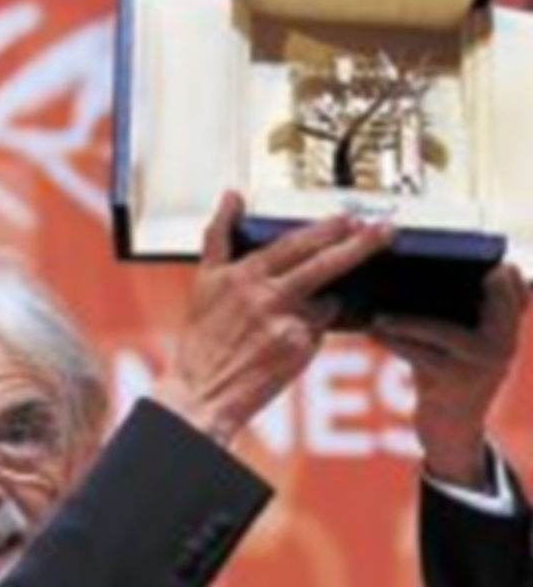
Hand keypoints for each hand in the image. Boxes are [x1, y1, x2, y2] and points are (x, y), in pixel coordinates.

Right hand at [155, 191, 392, 444]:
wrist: (201, 391)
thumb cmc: (202, 338)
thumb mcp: (203, 280)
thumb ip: (219, 234)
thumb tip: (233, 194)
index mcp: (244, 275)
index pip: (294, 244)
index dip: (327, 229)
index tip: (350, 217)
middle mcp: (267, 296)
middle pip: (323, 263)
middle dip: (358, 244)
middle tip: (385, 230)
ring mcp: (286, 323)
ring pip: (326, 301)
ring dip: (326, 301)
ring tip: (293, 317)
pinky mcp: (298, 350)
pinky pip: (319, 332)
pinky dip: (312, 332)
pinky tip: (287, 344)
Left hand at [371, 265, 529, 488]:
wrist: (451, 433)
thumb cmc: (447, 378)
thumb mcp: (461, 343)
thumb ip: (458, 311)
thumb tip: (422, 270)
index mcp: (509, 327)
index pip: (512, 283)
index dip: (493, 265)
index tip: (454, 250)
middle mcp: (505, 343)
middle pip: (481, 298)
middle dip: (446, 278)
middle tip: (403, 265)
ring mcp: (483, 364)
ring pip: (440, 329)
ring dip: (405, 317)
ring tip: (377, 308)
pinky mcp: (455, 383)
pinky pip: (418, 354)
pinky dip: (393, 340)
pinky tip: (372, 330)